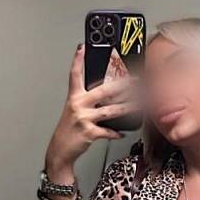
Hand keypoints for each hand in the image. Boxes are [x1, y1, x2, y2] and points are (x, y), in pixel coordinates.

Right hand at [45, 42, 140, 169]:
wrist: (60, 150)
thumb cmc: (69, 131)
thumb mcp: (74, 112)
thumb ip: (88, 102)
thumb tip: (107, 97)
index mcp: (74, 98)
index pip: (75, 75)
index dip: (77, 61)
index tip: (82, 48)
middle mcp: (78, 106)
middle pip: (103, 91)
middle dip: (122, 85)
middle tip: (135, 80)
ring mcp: (84, 119)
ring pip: (111, 110)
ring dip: (127, 107)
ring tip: (139, 104)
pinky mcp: (89, 133)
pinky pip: (108, 131)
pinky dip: (116, 133)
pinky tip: (122, 133)